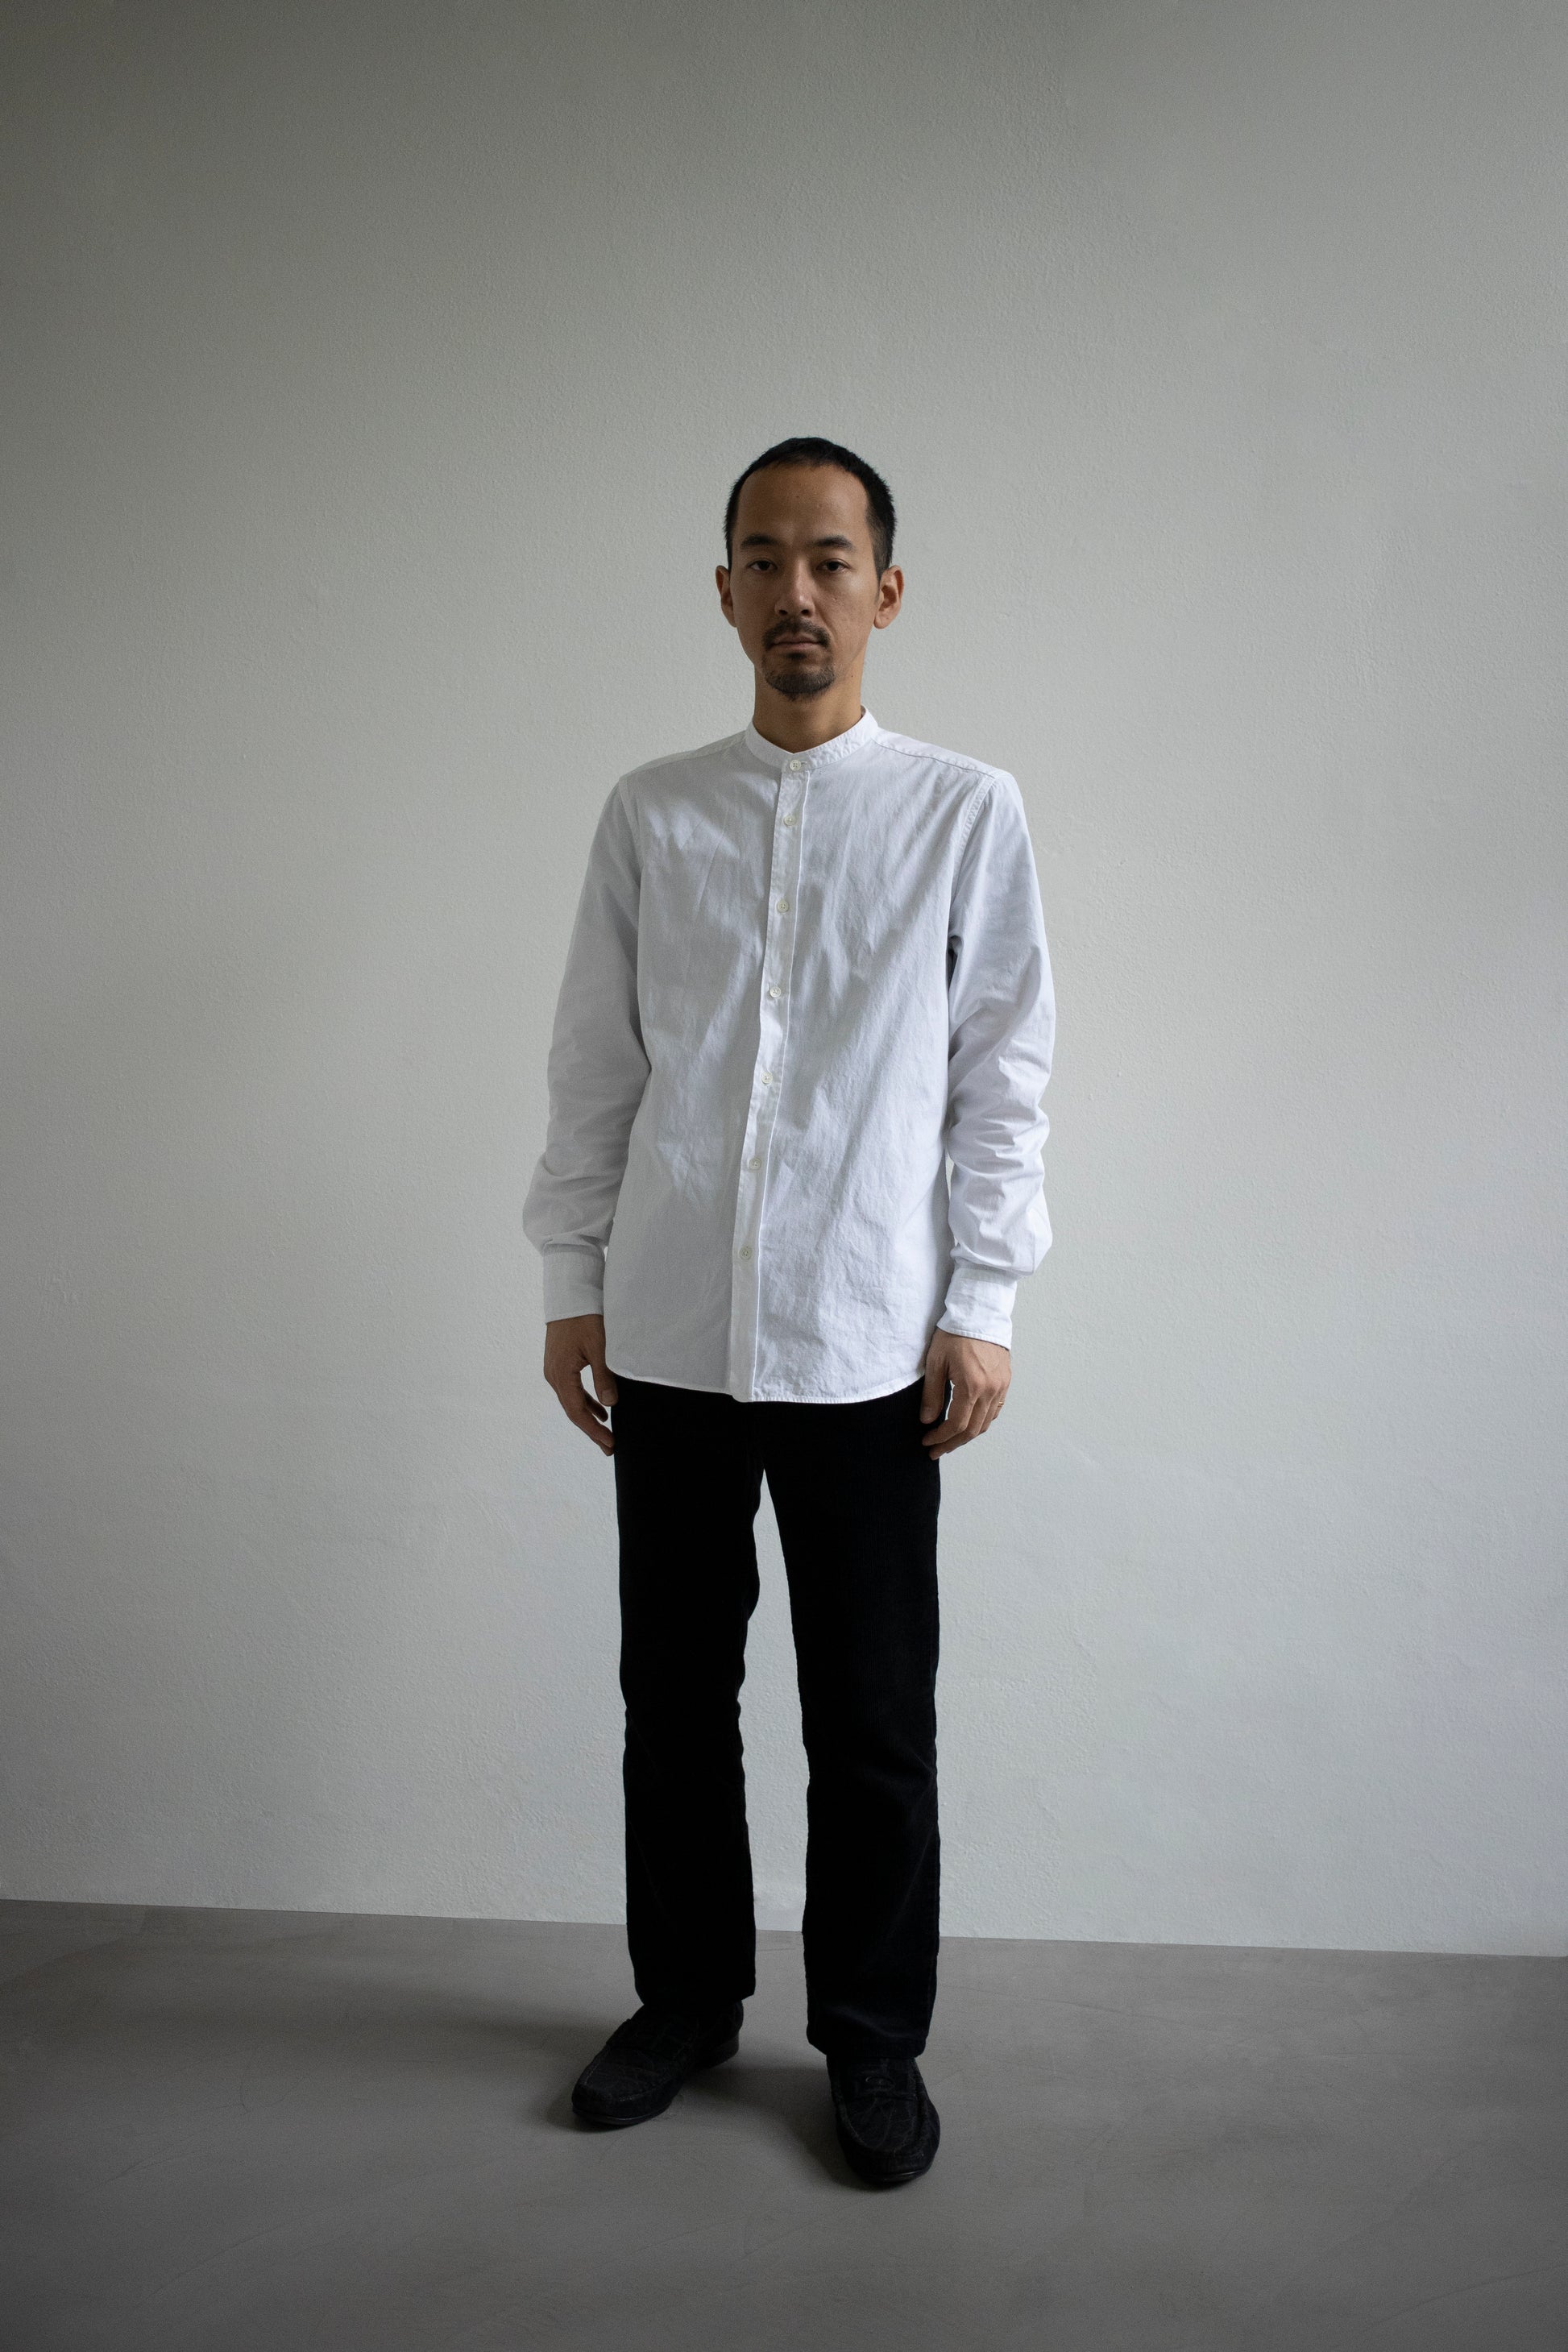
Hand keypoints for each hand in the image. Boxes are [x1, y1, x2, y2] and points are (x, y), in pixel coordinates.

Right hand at [543, 1313, 617, 1455]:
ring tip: (606, 1434)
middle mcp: (553, 1376)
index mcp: (561, 1375)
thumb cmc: (584, 1318)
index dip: (593, 1430)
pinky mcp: (559, 1364)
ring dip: (589, 1418)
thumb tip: (610, 1404)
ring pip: (572, 1402)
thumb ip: (604, 1376)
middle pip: (573, 1411)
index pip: (577, 1412)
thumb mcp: (599, 1347)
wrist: (568, 1295)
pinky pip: (572, 1390)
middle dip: (591, 1430)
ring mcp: (554, 1370)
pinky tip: (600, 1409)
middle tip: (609, 1447)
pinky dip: (585, 1402)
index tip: (609, 1444)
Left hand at [919, 1327, 1010, 1456]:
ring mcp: (1001, 1386)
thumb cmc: (954, 1334)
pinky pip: (996, 1410)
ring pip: (986, 1422)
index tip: (927, 1442)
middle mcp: (991, 1390)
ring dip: (967, 1435)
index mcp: (972, 1386)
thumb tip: (927, 1420)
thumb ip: (932, 1394)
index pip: (956, 1424)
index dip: (941, 1438)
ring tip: (950, 1440)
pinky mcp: (1005, 1381)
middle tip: (936, 1450)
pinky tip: (969, 1422)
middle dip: (953, 1443)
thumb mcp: (936, 1362)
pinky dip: (982, 1421)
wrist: (979, 1313)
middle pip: (973, 1429)